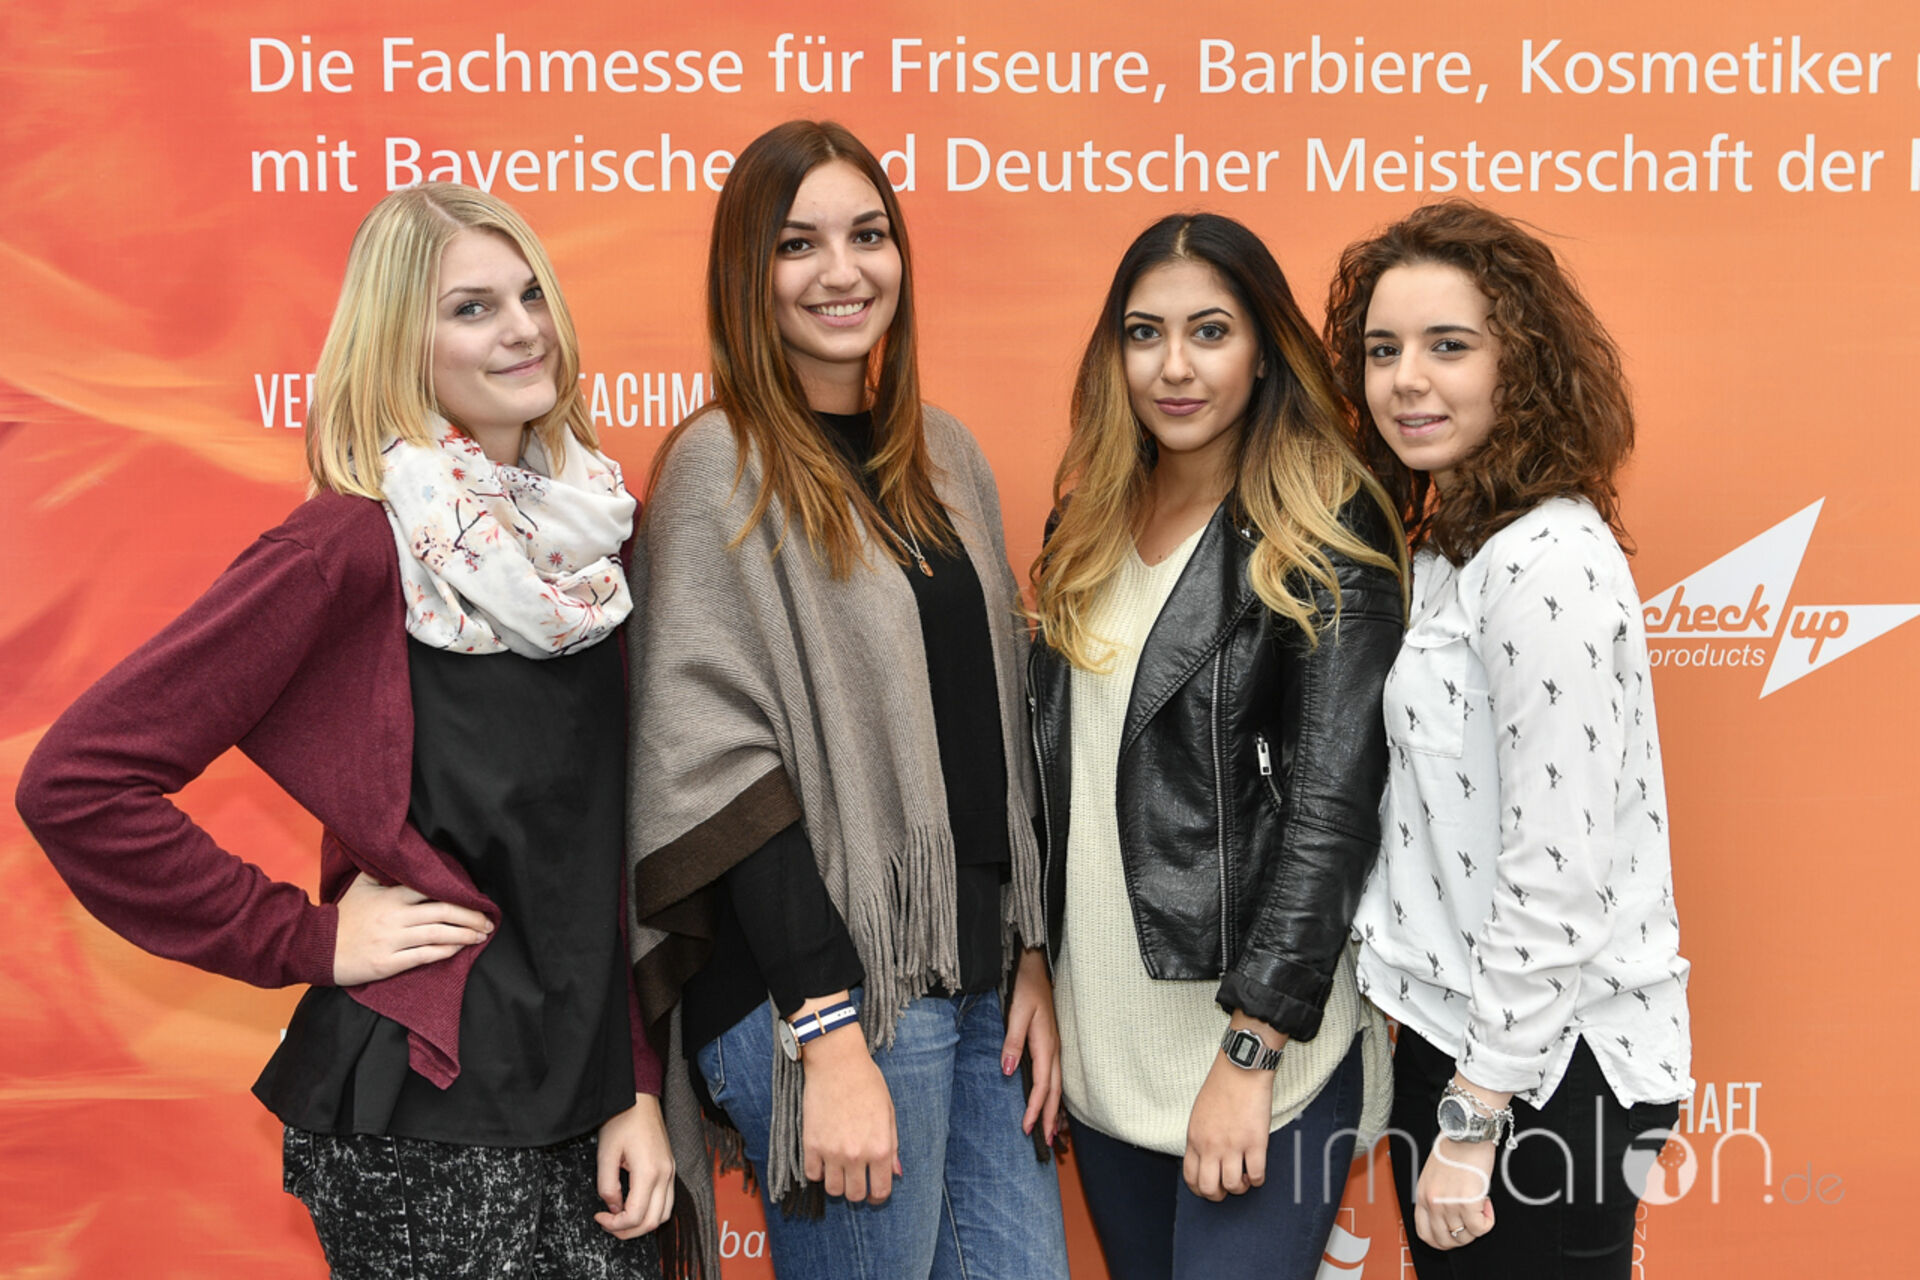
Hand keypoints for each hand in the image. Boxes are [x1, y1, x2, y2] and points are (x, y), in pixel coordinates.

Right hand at [331, 871, 491, 985]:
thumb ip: (383, 872)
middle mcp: (395, 917)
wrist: (316, 947)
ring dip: (465, 935)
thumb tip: (403, 855)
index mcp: (391, 896)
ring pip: (438, 935)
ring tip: (481, 935)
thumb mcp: (360, 886)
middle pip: (443, 912)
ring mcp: (392, 941)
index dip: (460, 894)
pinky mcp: (388, 963)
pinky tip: (459, 949)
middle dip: (471, 916)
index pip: (433, 890)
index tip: (477, 898)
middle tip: (488, 921)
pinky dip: (445, 951)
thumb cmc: (342, 916)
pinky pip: (424, 956)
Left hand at [593, 1093, 675, 1237]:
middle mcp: (665, 1174)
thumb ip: (607, 1186)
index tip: (599, 1217)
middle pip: (653, 1222)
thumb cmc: (622, 1120)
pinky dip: (652, 1211)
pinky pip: (667, 1201)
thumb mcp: (606, 1154)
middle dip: (629, 1231)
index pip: (636, 1216)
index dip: (615, 1224)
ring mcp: (671, 1171)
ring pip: (664, 1214)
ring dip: (642, 1224)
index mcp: (649, 1172)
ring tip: (621, 1219)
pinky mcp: (671, 1168)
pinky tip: (634, 1206)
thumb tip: (613, 1207)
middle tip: (608, 1225)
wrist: (640, 1099)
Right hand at [798, 996, 901, 1203]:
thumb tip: (896, 1173)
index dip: (878, 1195)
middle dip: (858, 1191)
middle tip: (856, 1179)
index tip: (874, 1191)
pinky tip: (824, 1157)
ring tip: (839, 1168)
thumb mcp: (888, 1112)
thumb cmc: (867, 1083)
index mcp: (881, 1148)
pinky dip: (818, 1171)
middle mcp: (857, 1155)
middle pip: (855, 1195)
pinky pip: (813, 1175)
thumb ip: (892, 1146)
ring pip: (833, 1190)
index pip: (881, 1191)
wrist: (837, 1062)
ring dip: (838, 1183)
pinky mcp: (811, 1144)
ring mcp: (832, 1152)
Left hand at [1001, 948, 1062, 1143]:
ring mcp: (1055, 1047)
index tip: (1026, 1128)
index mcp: (1045, 1045)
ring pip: (1058, 1085)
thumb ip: (1013, 1042)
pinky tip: (1051, 1102)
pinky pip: (1056, 1076)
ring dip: (1055, 1109)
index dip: (1035, 1109)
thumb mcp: (1016, 1013)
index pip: (1042, 1086)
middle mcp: (1054, 1050)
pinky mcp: (1052, 1044)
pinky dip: (1054, 1094)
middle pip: (1055, 1091)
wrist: (1035, 967)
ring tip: (1052, 1132)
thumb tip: (1009, 1072)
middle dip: (1051, 1118)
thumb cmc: (1025, 988)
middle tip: (1046, 1143)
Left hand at [1183, 1014, 1284, 1200]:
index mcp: (1194, 1138)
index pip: (1190, 1177)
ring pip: (1233, 1186)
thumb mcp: (1199, 1114)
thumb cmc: (1220, 1086)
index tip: (1209, 1189)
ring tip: (1245, 1177)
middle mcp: (1211, 1146)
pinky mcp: (1255, 1142)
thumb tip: (1205, 1159)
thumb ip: (1199, 1138)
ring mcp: (1233, 1146)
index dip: (1200, 1190)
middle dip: (1219, 1195)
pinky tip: (1257, 1172)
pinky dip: (1258, 1179)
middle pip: (1209, 1188)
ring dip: (1240, 1187)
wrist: (1241, 1069)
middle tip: (1228, 1188)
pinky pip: (1257, 1175)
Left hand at [1414, 1136, 1497, 1249]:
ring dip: (1476, 1227)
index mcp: (1422, 1195)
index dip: (1440, 1241)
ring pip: (1465, 1236)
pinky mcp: (1468, 1201)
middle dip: (1461, 1238)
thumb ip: (1436, 1196)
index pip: (1424, 1234)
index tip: (1452, 1236)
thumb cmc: (1453, 1148)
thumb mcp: (1433, 1175)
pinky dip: (1487, 1221)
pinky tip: (1487, 1204)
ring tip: (1480, 1207)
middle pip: (1445, 1240)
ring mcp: (1449, 1203)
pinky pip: (1480, 1227)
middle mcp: (1433, 1202)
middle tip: (1471, 1224)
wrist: (1466, 1132)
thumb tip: (1447, 1216)